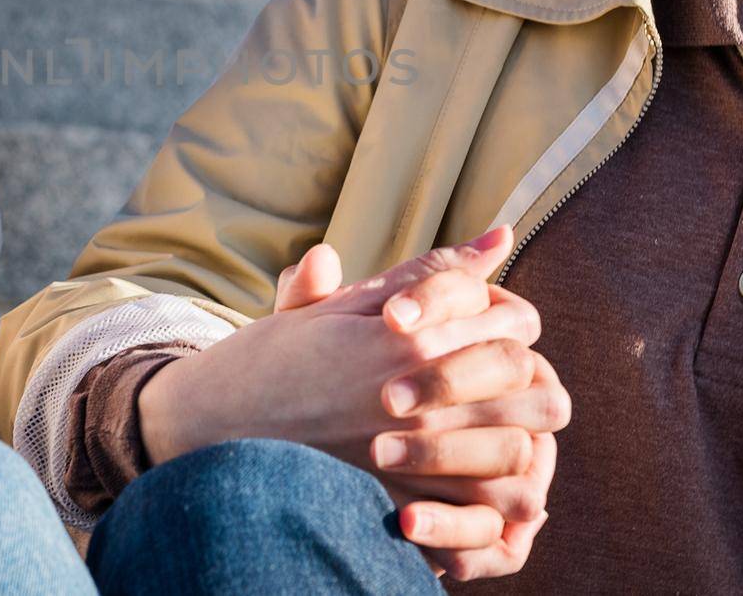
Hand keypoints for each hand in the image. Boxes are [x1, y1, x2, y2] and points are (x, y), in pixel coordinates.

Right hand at [137, 227, 568, 580]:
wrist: (214, 429)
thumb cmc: (276, 358)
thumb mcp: (344, 304)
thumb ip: (427, 274)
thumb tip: (500, 234)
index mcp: (405, 336)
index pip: (510, 322)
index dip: (511, 322)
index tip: (489, 327)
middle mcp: (418, 397)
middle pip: (527, 382)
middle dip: (528, 378)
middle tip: (503, 380)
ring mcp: (411, 457)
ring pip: (518, 449)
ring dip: (520, 437)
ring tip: (499, 429)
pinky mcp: (400, 504)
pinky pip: (485, 509)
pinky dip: (497, 497)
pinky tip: (478, 479)